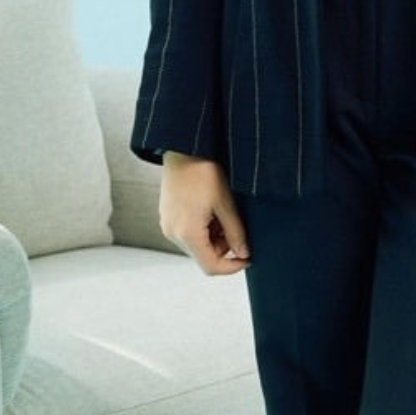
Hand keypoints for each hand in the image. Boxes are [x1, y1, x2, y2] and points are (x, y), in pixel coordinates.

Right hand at [159, 152, 250, 274]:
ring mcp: (167, 225)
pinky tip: (210, 207)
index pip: (211, 267)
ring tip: (222, 210)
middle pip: (203, 256)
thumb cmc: (204, 170)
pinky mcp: (166, 216)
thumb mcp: (225, 201)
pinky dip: (202, 228)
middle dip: (223, 247)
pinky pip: (187, 232)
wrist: (183, 147)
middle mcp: (172, 233)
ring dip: (213, 236)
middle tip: (235, 223)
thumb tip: (244, 253)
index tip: (248, 258)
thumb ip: (235, 231)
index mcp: (187, 233)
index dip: (232, 267)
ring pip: (196, 244)